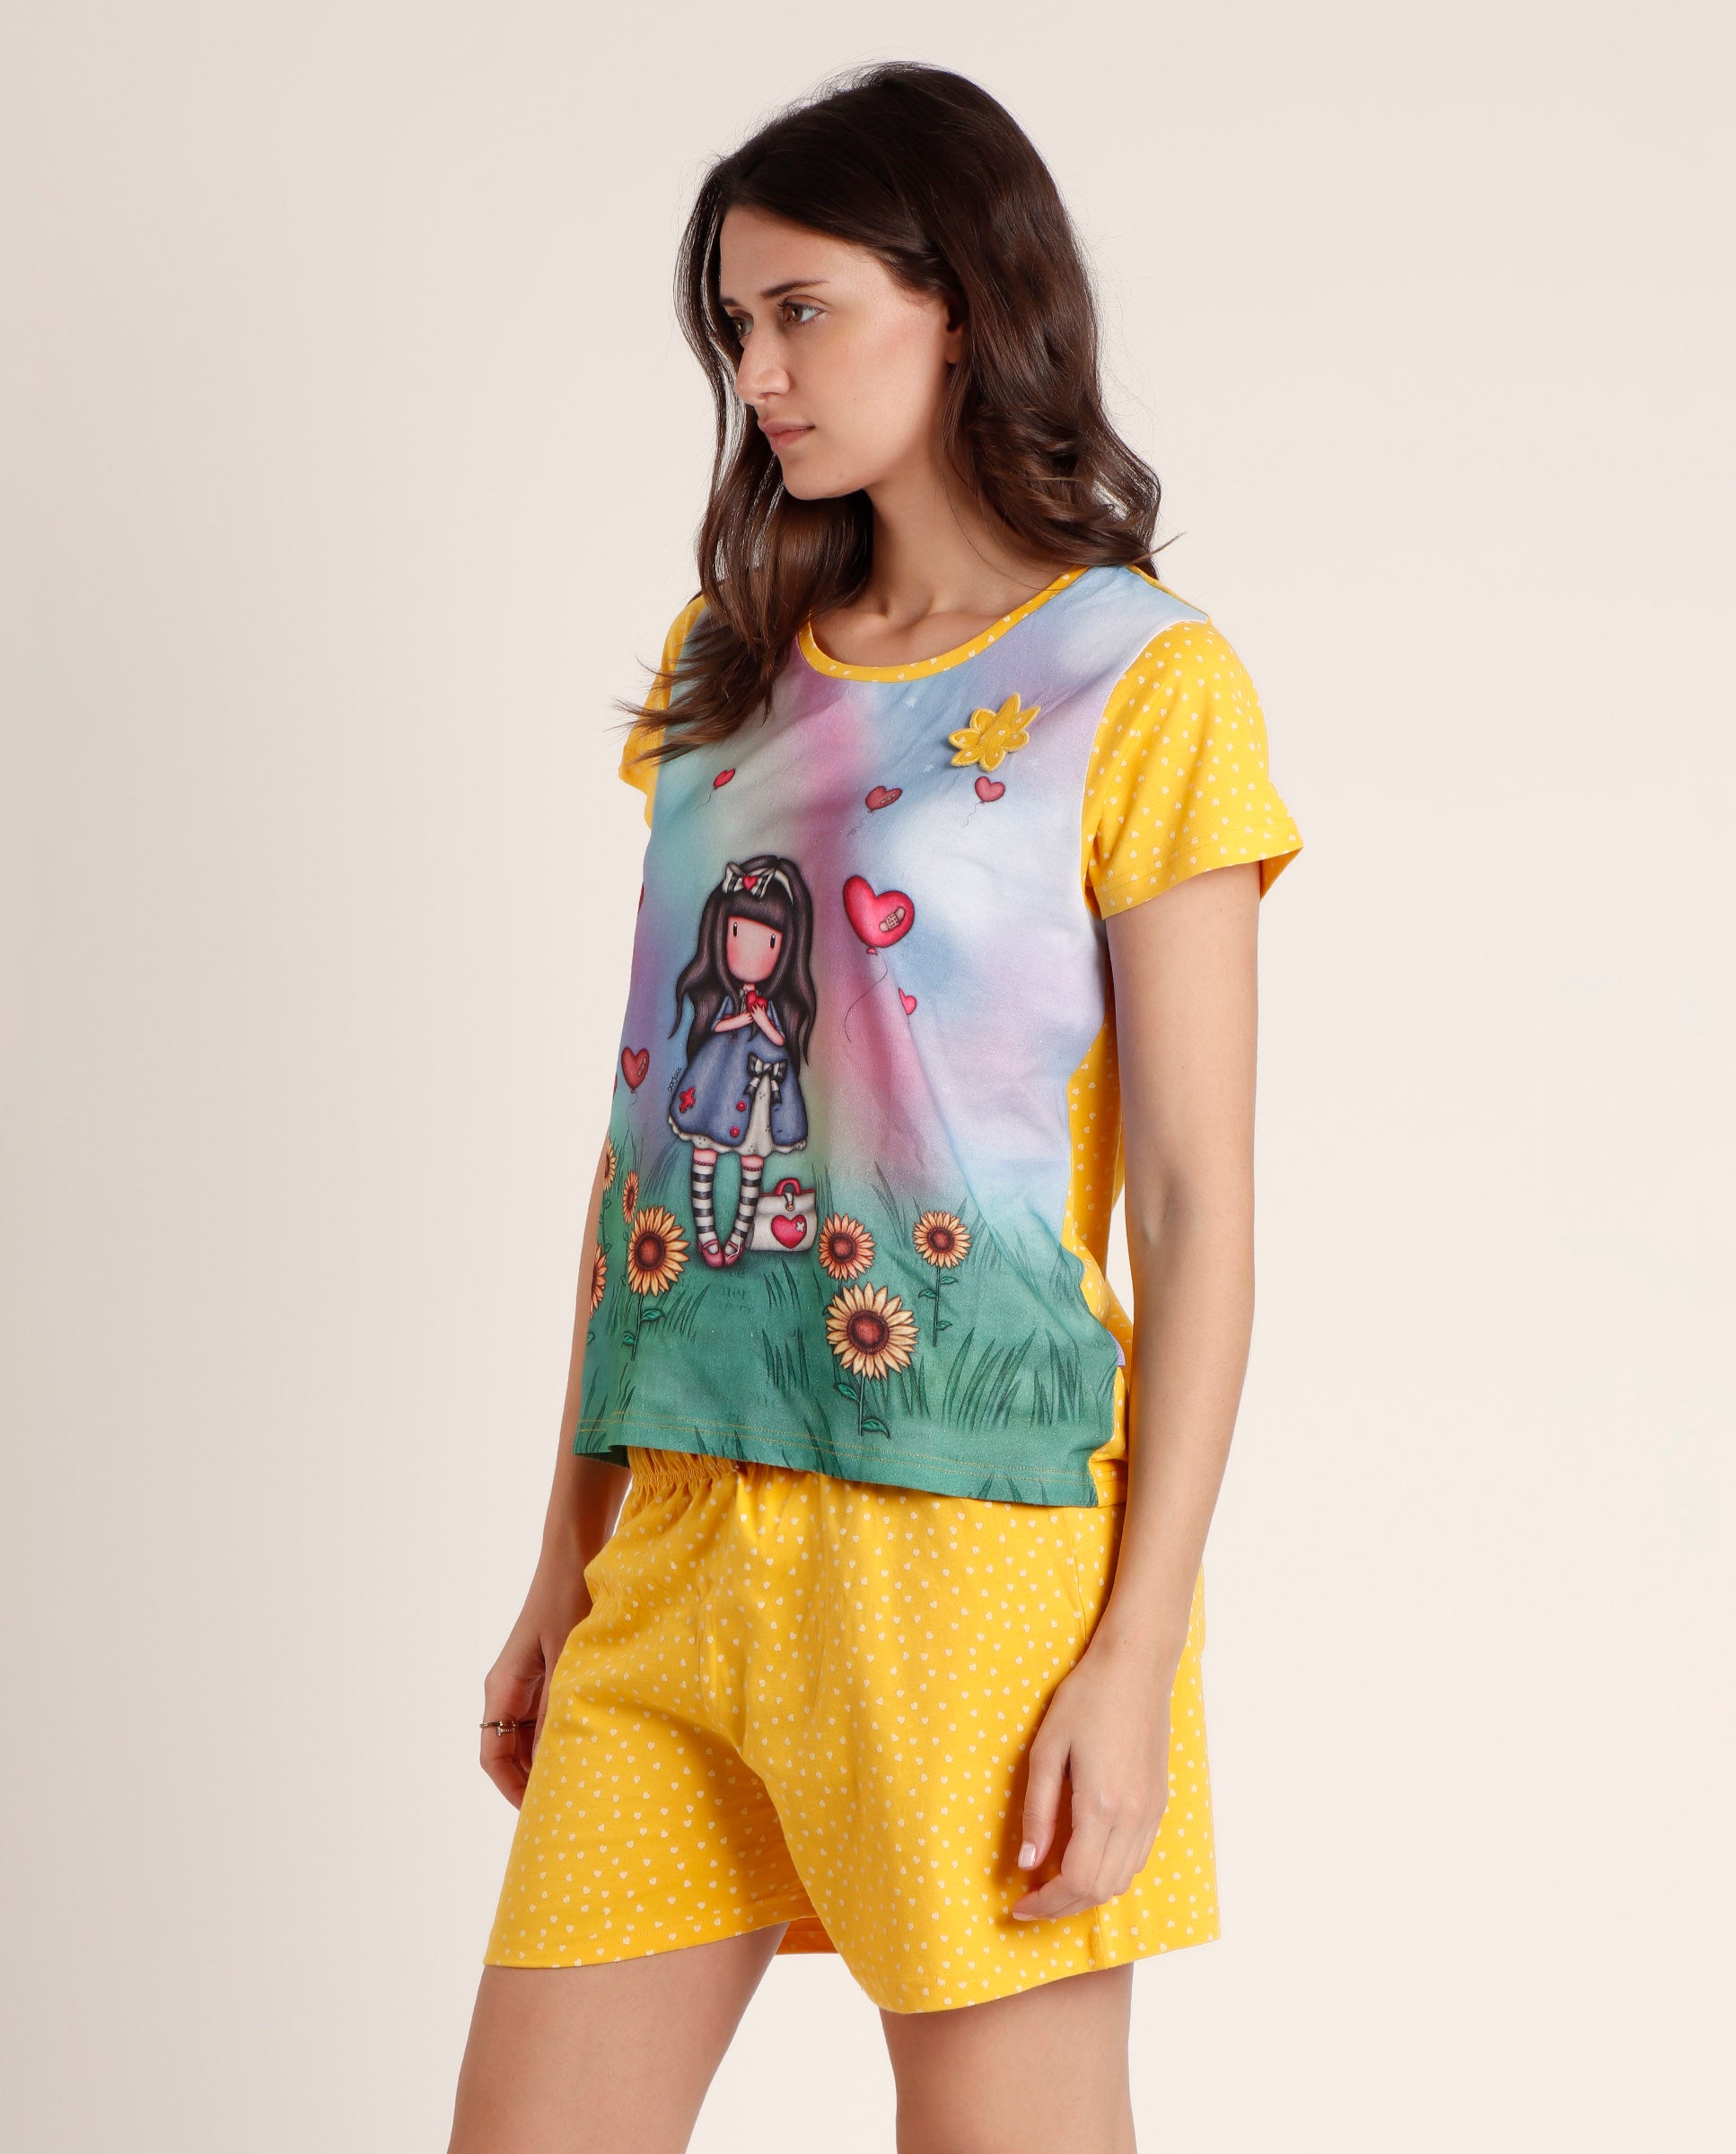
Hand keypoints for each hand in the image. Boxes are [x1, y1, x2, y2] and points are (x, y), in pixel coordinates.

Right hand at [478, 1548, 593, 1807]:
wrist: (575, 1553)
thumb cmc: (569, 1599)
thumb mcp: (568, 1658)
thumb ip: (561, 1707)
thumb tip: (561, 1758)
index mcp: (503, 1688)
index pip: (494, 1757)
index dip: (512, 1790)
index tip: (540, 1813)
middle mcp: (509, 1690)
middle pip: (511, 1754)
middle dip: (532, 1783)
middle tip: (567, 1809)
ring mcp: (527, 1682)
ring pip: (529, 1739)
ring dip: (548, 1762)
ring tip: (580, 1787)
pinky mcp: (547, 1673)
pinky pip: (546, 1719)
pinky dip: (560, 1738)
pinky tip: (588, 1748)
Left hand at [1010, 1636, 1174, 1920]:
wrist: (1136, 1667)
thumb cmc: (1086, 1699)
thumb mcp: (1047, 1749)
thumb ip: (1038, 1810)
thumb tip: (1028, 1862)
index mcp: (1102, 1805)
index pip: (1077, 1881)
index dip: (1046, 1902)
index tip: (1019, 1905)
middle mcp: (1133, 1817)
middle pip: (1101, 1890)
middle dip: (1063, 1905)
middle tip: (1031, 1900)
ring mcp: (1152, 1812)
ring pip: (1123, 1880)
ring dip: (1087, 1892)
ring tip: (1053, 1883)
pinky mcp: (1159, 1803)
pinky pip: (1137, 1858)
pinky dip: (1110, 1872)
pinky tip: (1085, 1857)